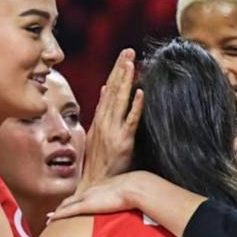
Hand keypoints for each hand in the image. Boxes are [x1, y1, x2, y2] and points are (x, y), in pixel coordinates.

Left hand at [51, 172, 140, 220]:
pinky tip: (50, 220)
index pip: (83, 196)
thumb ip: (124, 200)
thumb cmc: (136, 191)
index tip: (69, 207)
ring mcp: (87, 197)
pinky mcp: (86, 205)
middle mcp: (90, 191)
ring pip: (66, 205)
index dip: (74, 201)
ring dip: (57, 212)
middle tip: (53, 214)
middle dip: (61, 206)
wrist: (135, 187)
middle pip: (71, 199)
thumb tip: (131, 206)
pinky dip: (58, 215)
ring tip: (49, 219)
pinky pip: (67, 211)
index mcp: (100, 189)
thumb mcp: (128, 195)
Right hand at [80, 48, 143, 190]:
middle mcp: (104, 122)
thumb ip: (102, 111)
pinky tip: (140, 92)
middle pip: (112, 90)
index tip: (124, 56)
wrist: (96, 186)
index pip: (108, 89)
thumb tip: (104, 88)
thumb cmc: (100, 162)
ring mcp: (112, 131)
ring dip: (125, 81)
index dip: (116, 72)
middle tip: (129, 50)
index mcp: (99, 119)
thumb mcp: (97, 133)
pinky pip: (130, 121)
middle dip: (121, 69)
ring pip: (119, 101)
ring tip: (131, 63)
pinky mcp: (123, 142)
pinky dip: (135, 106)